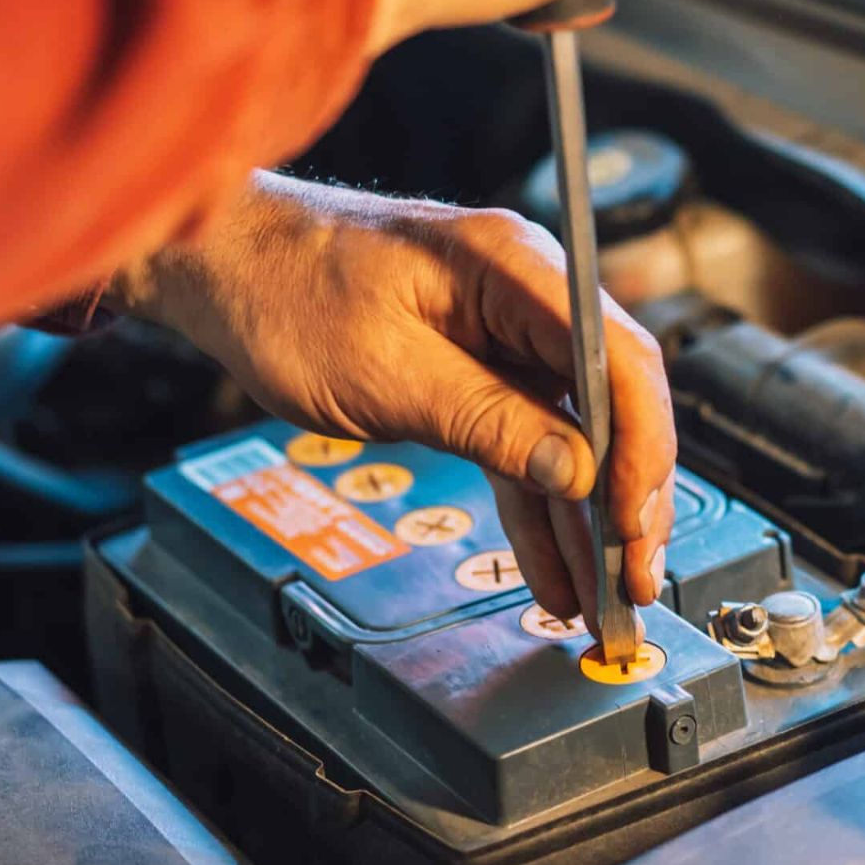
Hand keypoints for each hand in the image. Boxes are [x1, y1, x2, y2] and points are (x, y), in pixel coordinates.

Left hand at [109, 171, 676, 622]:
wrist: (221, 267)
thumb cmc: (285, 292)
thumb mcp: (387, 372)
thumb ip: (489, 419)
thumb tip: (576, 471)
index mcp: (513, 268)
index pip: (620, 358)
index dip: (643, 447)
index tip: (635, 521)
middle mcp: (525, 296)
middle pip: (613, 404)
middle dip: (628, 500)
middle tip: (634, 580)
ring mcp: (505, 336)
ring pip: (574, 438)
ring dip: (588, 520)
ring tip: (603, 597)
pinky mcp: (476, 372)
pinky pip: (526, 447)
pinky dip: (539, 510)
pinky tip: (556, 571)